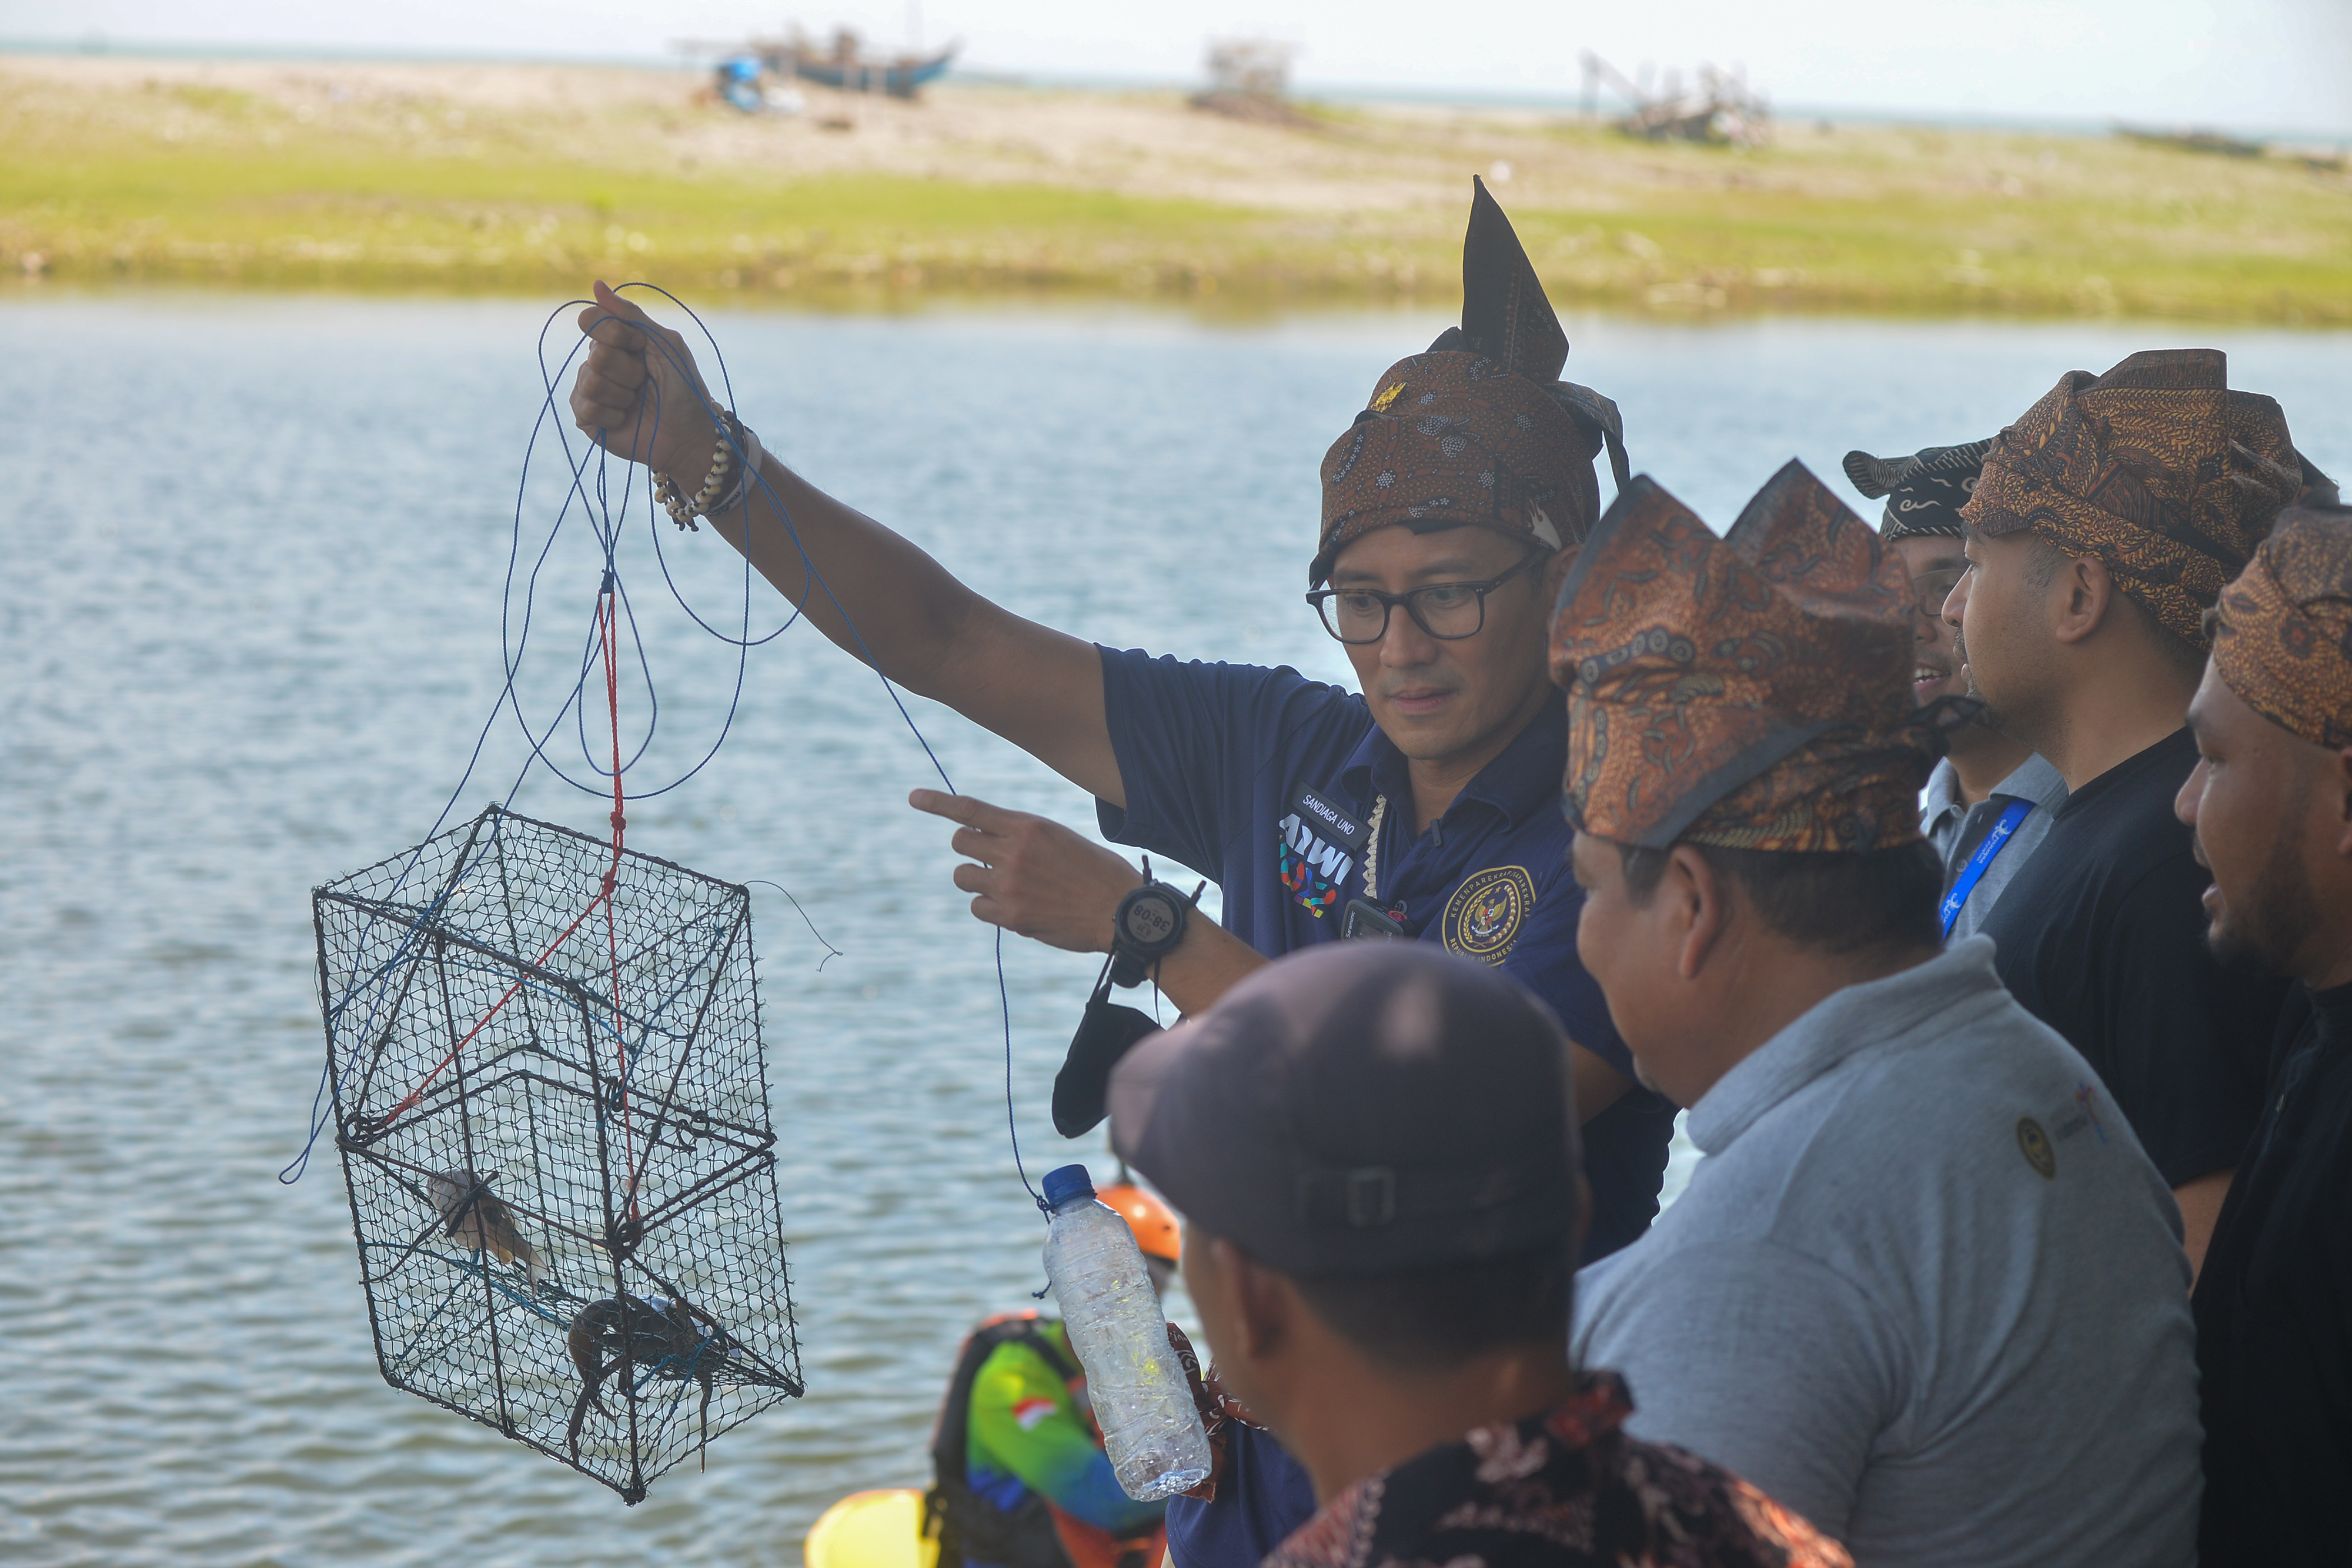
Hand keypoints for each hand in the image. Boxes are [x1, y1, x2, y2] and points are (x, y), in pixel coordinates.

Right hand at [569, 280, 720, 487]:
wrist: (689, 434)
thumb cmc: (683, 387)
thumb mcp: (665, 343)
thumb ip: (631, 314)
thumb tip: (596, 284)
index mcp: (616, 340)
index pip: (591, 320)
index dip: (616, 334)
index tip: (641, 347)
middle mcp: (599, 361)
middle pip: (596, 353)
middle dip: (628, 370)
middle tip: (645, 382)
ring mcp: (590, 389)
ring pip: (590, 380)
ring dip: (622, 394)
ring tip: (637, 402)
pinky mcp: (586, 418)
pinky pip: (586, 407)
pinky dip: (613, 414)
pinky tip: (625, 419)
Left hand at [909, 790, 1142, 952]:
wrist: (1121, 912)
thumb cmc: (1097, 872)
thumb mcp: (1061, 838)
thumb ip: (1022, 836)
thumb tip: (986, 838)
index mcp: (1028, 826)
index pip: (971, 809)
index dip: (937, 802)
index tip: (914, 797)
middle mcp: (1014, 852)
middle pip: (960, 842)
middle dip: (969, 848)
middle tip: (989, 858)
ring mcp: (1009, 885)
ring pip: (962, 876)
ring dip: (977, 879)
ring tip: (1006, 885)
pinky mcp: (1010, 915)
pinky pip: (976, 907)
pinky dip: (989, 907)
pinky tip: (1014, 907)